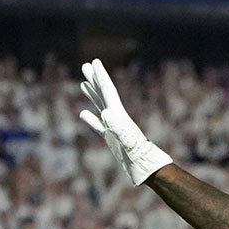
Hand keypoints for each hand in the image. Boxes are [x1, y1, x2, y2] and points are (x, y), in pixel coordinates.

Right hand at [78, 59, 172, 186]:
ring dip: (92, 94)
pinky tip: (83, 114)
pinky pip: (98, 125)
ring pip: (100, 106)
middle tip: (85, 65)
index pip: (108, 91)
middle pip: (103, 94)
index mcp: (119, 114)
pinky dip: (90, 118)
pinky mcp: (111, 138)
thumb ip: (116, 127)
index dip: (100, 76)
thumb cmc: (137, 154)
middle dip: (94, 79)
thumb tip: (105, 113)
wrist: (145, 166)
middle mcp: (116, 117)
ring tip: (83, 83)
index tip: (94, 62)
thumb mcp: (126, 140)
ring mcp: (113, 127)